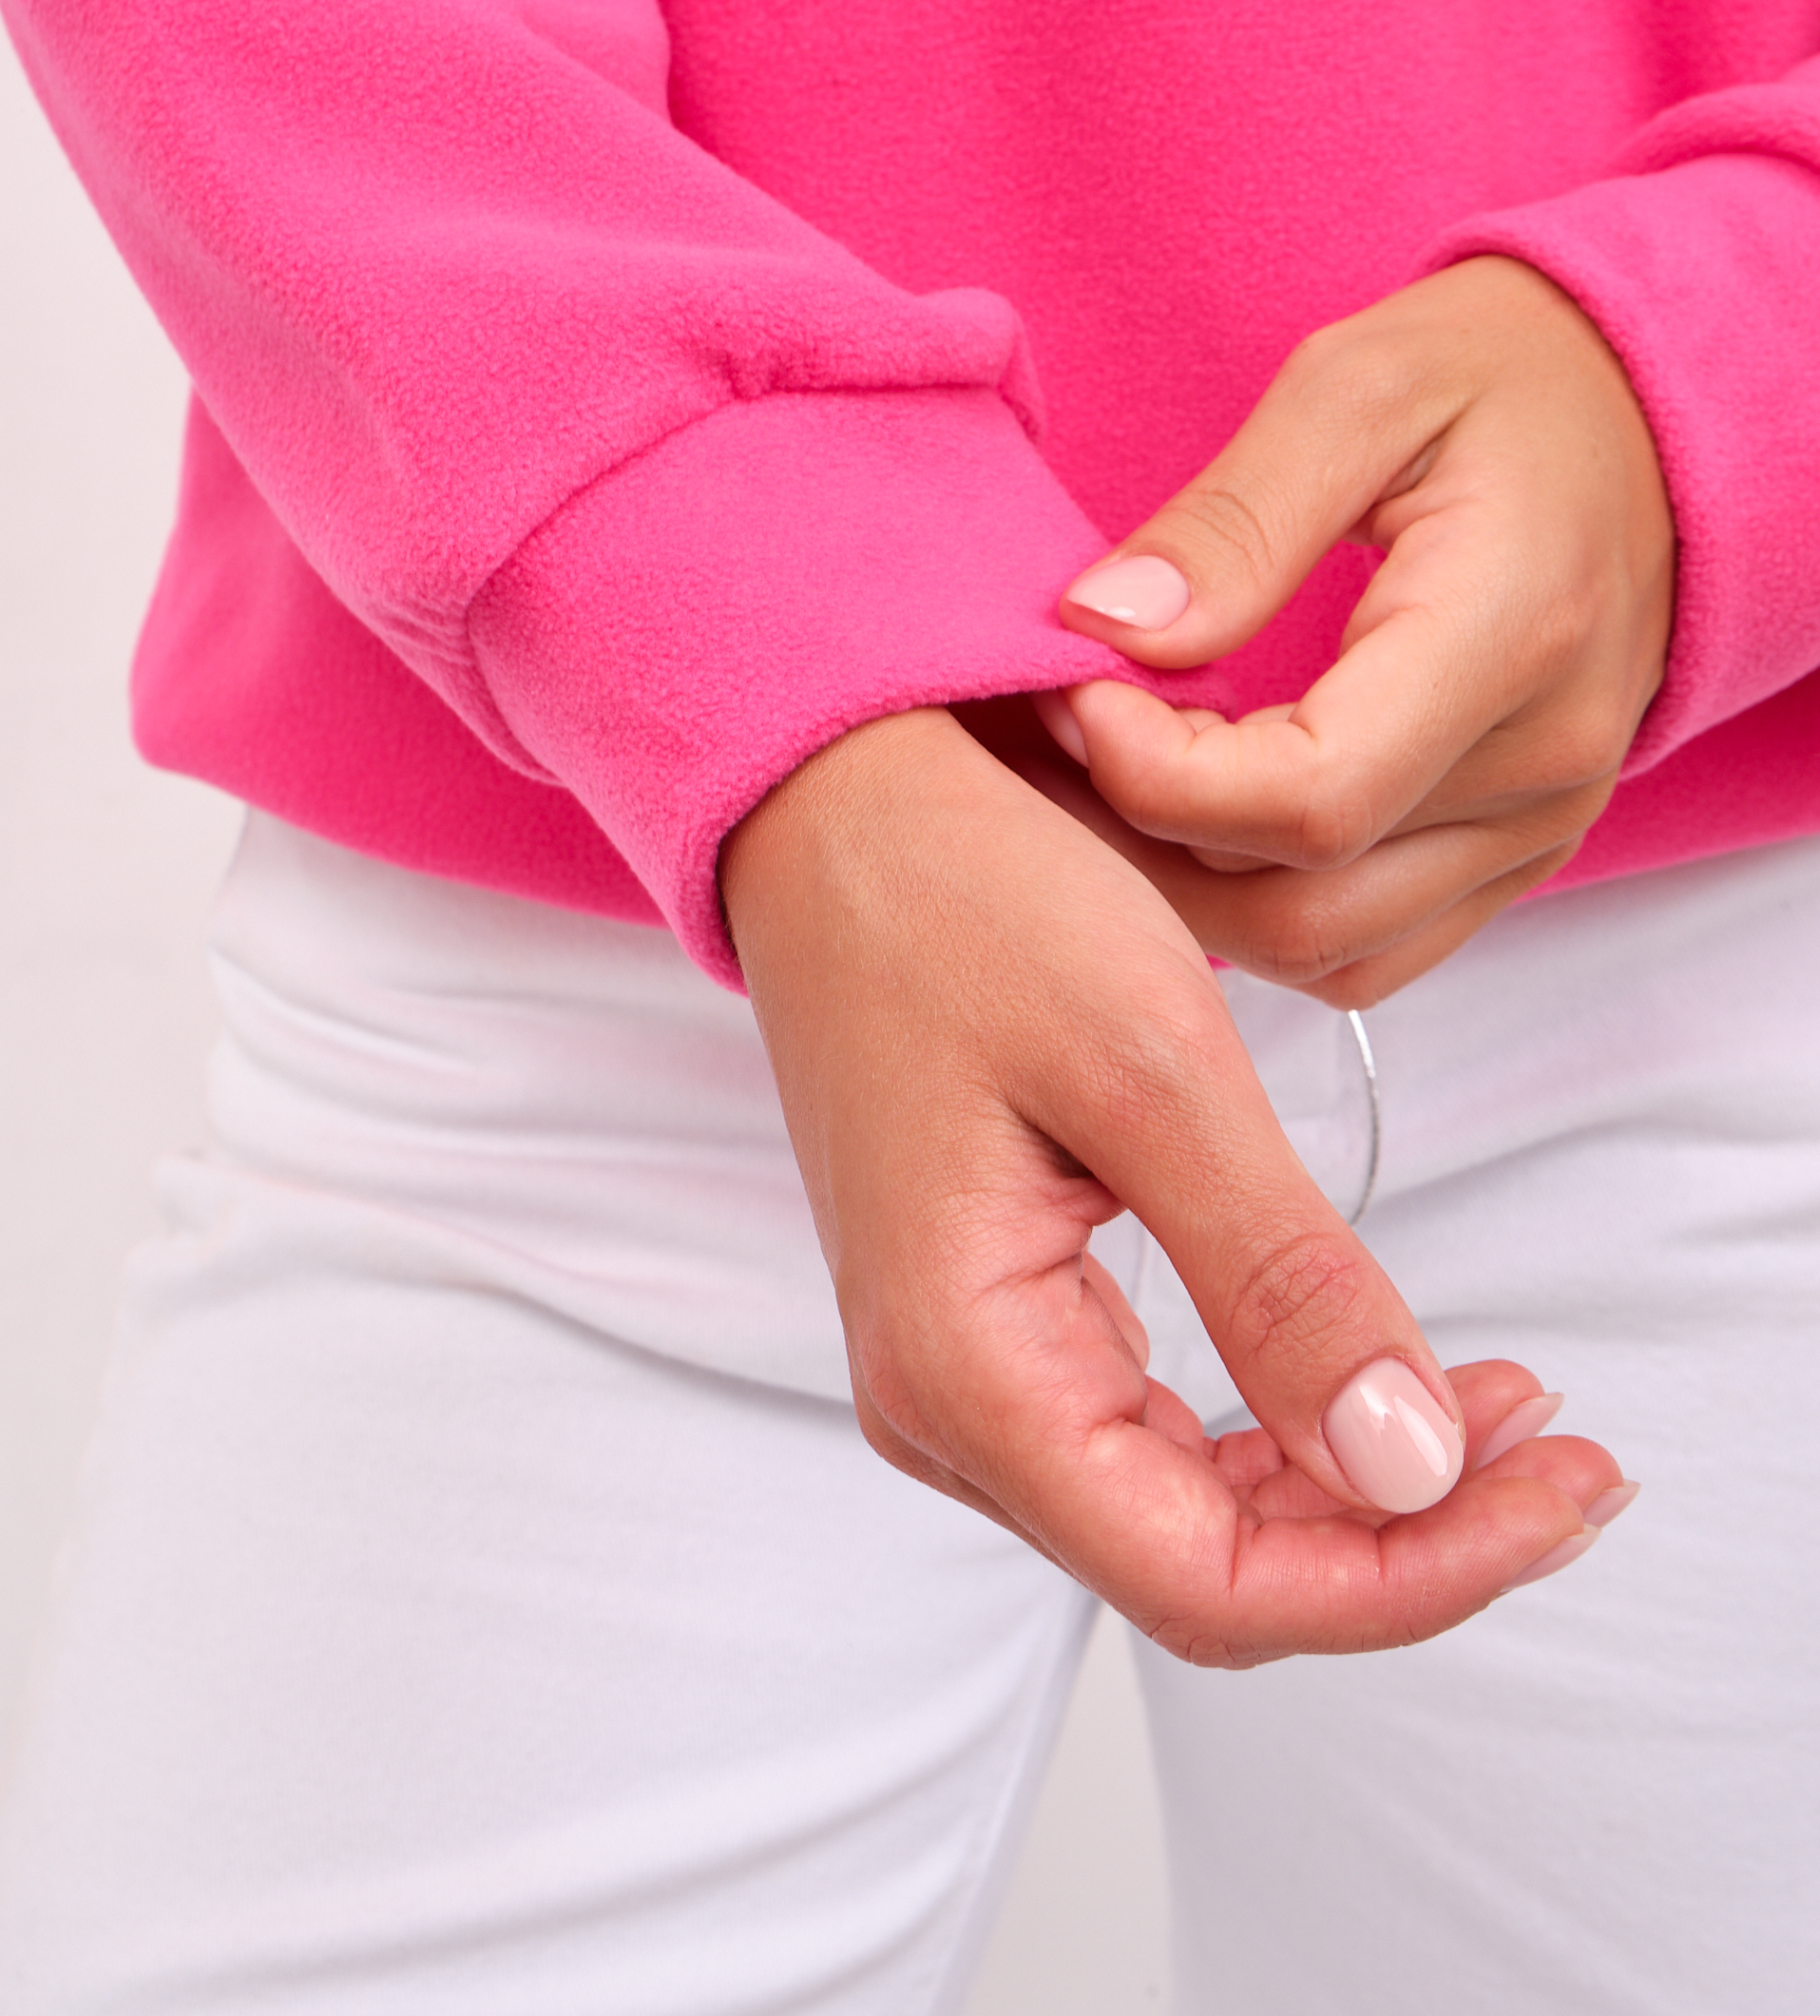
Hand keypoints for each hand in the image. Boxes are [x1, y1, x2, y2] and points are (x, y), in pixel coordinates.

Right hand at [721, 707, 1620, 1662]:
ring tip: (1501, 1401)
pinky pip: (1154, 1435)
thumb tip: (1408, 1467)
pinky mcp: (998, 1317)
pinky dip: (1285, 1419)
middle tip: (1561, 1443)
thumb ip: (1278, 1278)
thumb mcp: (1151, 1066)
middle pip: (1207, 1572)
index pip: (1210, 1584)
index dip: (1407, 1576)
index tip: (1556, 1489)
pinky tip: (1380, 1363)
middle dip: (1405, 1536)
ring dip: (1355, 1487)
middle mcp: (948, 1406)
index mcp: (965, 1367)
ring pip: (1189, 1516)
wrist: (835, 813)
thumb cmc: (960, 902)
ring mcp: (965, 1368)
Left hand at [1039, 257, 1675, 1004]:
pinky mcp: (1513, 857)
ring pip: (1318, 948)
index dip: (1155, 773)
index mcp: (1512, 634)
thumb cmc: (1500, 382)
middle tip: (1061, 720)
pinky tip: (1194, 806)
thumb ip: (1232, 518)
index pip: (1312, 799)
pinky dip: (1253, 902)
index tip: (1074, 684)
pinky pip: (1362, 949)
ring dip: (1183, 882)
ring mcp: (1537, 829)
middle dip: (1139, 833)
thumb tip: (1105, 627)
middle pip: (1299, 899)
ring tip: (1112, 763)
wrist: (1644, 424)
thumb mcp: (1357, 386)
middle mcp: (1544, 764)